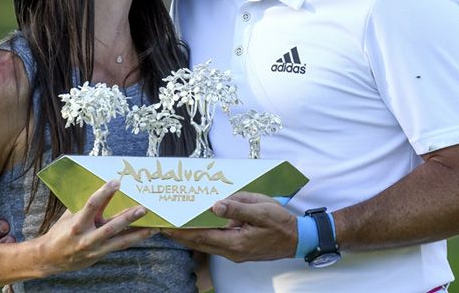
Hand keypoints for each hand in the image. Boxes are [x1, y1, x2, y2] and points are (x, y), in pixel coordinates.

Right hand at [37, 180, 156, 274]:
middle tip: (143, 208)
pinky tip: (146, 233)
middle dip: (128, 217)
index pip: (91, 205)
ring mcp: (95, 249)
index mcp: (76, 224)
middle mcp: (87, 238)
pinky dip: (134, 239)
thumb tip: (102, 187)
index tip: (116, 181)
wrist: (51, 259)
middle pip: (111, 227)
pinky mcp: (101, 254)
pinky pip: (120, 246)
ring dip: (138, 233)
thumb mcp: (70, 215)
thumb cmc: (60, 232)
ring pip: (120, 241)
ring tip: (154, 226)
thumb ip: (86, 204)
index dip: (104, 193)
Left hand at [163, 192, 296, 262]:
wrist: (297, 239)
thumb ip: (237, 208)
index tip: (164, 225)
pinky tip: (196, 225)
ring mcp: (234, 252)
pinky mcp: (237, 249)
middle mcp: (232, 251)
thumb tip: (214, 206)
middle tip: (161, 225)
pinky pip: (214, 242)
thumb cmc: (280, 222)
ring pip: (205, 244)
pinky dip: (202, 234)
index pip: (201, 236)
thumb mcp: (261, 210)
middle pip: (199, 243)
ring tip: (172, 225)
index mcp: (235, 242)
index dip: (181, 231)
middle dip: (179, 235)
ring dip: (188, 235)